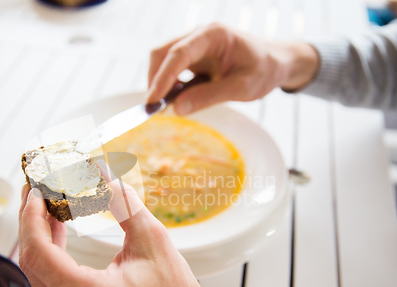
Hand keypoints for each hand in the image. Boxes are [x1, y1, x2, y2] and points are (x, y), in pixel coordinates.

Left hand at [18, 164, 248, 286]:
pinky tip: (57, 232)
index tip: (36, 190)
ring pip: (37, 276)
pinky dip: (49, 257)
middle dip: (30, 222)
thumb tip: (100, 171)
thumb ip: (122, 201)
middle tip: (36, 190)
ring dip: (38, 238)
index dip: (31, 217)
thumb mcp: (152, 240)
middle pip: (31, 264)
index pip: (39, 253)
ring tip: (46, 205)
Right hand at [147, 23, 318, 114]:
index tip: (153, 100)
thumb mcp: (242, 87)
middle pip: (163, 53)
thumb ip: (210, 96)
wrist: (275, 62)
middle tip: (154, 108)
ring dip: (160, 83)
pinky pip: (173, 70)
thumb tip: (177, 109)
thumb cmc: (264, 70)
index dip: (163, 77)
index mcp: (213, 35)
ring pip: (164, 60)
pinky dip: (169, 86)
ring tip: (165, 107)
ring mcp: (194, 46)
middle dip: (155, 80)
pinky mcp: (193, 58)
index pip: (179, 53)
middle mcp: (199, 36)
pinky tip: (177, 100)